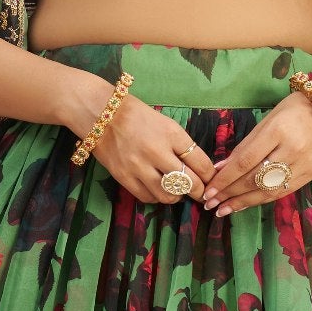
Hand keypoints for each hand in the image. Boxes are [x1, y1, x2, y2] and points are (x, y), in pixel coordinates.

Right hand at [67, 77, 214, 205]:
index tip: (211, 180)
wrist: (100, 113)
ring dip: (177, 196)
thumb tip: (199, 167)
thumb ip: (181, 144)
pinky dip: (157, 197)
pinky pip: (148, 197)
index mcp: (171, 133)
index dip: (210, 176)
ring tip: (178, 191)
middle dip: (199, 191)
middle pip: (188, 182)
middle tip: (201, 193)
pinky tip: (158, 190)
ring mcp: (139, 166)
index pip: (200, 162)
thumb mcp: (165, 123)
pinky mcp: (124, 177)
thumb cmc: (136, 115)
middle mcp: (157, 151)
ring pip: (168, 194)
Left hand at [201, 92, 311, 217]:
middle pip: (255, 179)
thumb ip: (244, 147)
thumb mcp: (265, 122)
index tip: (209, 190)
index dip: (225, 179)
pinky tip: (245, 204)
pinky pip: (282, 192)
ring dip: (243, 202)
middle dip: (230, 193)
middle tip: (210, 203)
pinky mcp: (311, 175)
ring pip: (268, 190)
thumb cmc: (291, 111)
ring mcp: (304, 165)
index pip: (245, 161)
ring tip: (223, 210)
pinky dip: (261, 200)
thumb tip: (220, 169)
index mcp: (277, 131)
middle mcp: (292, 150)